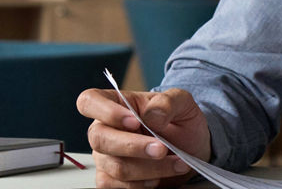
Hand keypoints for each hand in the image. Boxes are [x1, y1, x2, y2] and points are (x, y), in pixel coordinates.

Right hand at [76, 87, 209, 187]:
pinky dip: (142, 184)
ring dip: (150, 168)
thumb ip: (168, 102)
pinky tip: (158, 178)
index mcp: (117, 104)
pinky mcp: (109, 179)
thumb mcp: (183, 103)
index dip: (105, 111)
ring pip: (115, 166)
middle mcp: (104, 130)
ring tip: (176, 163)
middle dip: (134, 146)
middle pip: (99, 139)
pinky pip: (115, 186)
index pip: (89, 101)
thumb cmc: (181, 122)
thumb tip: (152, 115)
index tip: (134, 121)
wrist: (191, 149)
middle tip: (162, 149)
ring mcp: (105, 156)